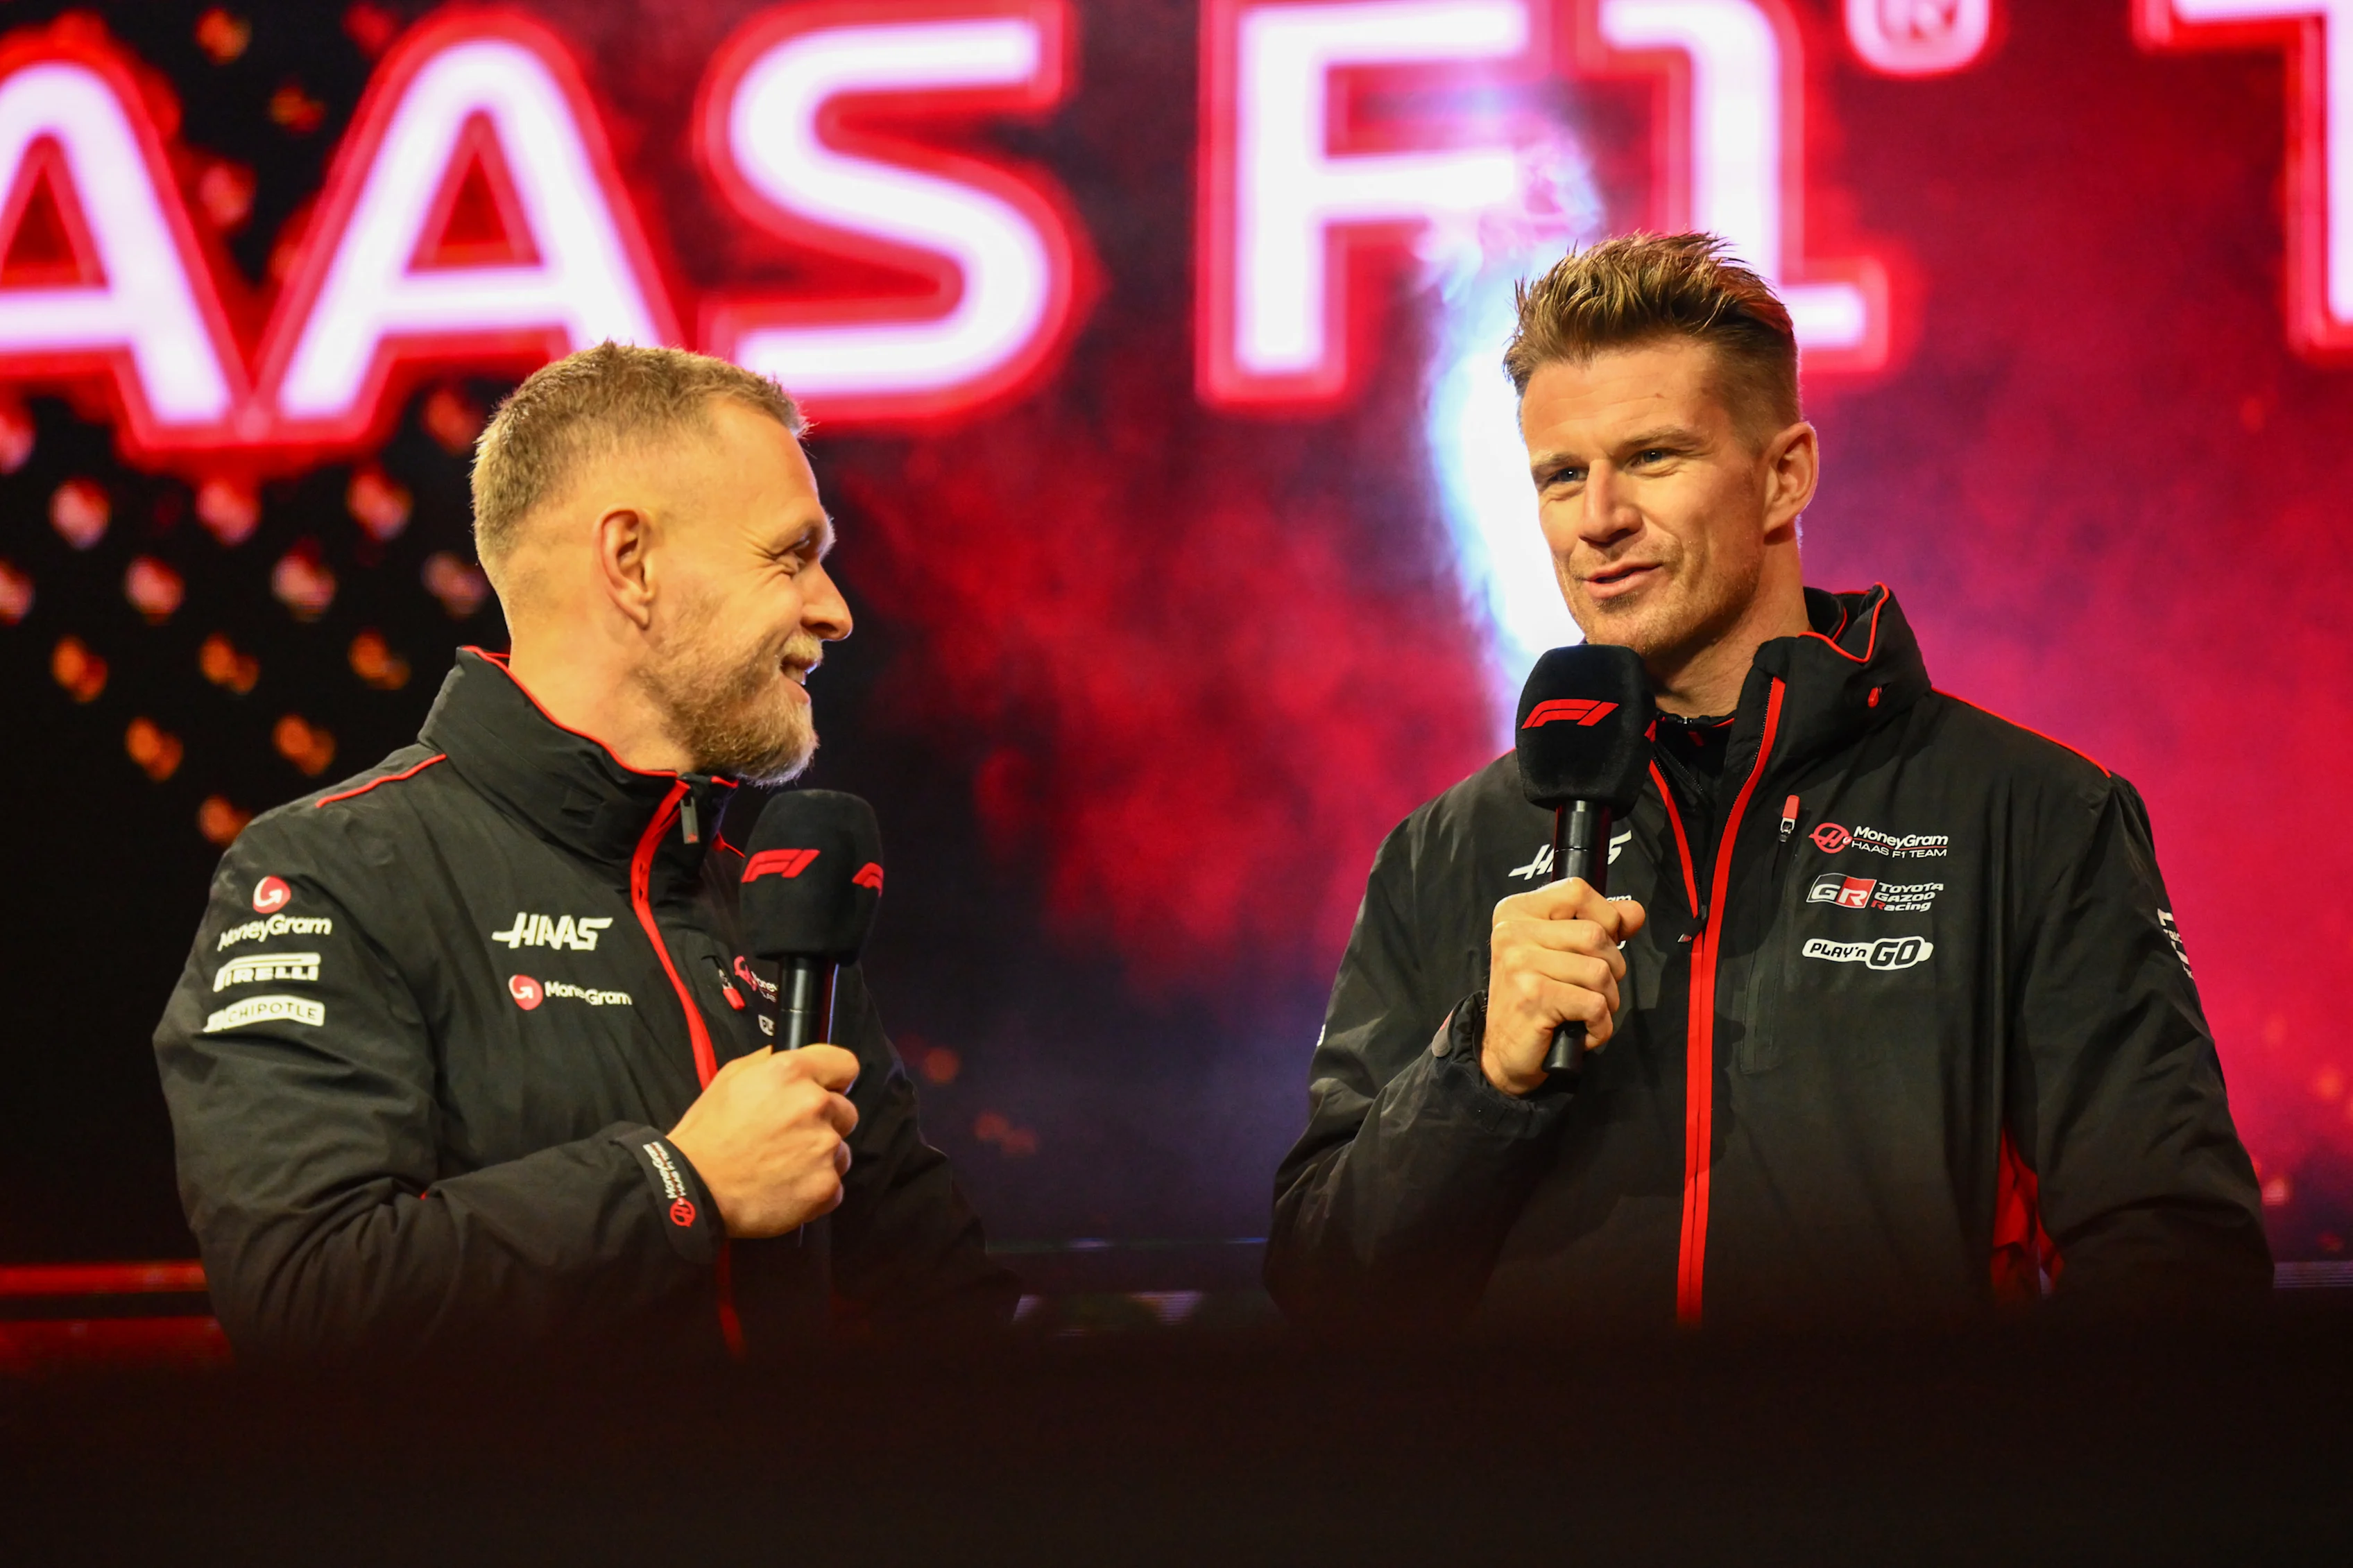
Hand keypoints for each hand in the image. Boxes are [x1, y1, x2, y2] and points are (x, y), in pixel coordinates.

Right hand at [667, 1045, 859, 1236]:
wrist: (694, 1188)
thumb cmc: (708, 1133)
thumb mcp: (730, 1077)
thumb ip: (769, 1062)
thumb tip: (793, 1056)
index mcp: (792, 1073)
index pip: (845, 1065)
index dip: (835, 1079)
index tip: (825, 1091)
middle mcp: (814, 1105)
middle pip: (846, 1111)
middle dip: (825, 1122)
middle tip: (791, 1137)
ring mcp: (824, 1147)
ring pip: (841, 1150)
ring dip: (820, 1157)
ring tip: (784, 1167)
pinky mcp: (826, 1185)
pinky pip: (833, 1185)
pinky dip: (815, 1189)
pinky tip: (787, 1189)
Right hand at [1481, 879, 1645, 1096]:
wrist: (1503, 1051)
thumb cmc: (1536, 998)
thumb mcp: (1562, 952)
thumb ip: (1599, 925)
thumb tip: (1634, 912)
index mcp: (1516, 912)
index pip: (1578, 891)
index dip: (1605, 917)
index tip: (1600, 946)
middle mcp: (1512, 932)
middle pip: (1596, 935)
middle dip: (1612, 969)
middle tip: (1591, 990)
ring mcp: (1520, 964)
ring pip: (1600, 972)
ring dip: (1607, 1001)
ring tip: (1585, 1012)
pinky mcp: (1533, 998)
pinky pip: (1595, 1005)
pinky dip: (1599, 1026)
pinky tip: (1581, 1030)